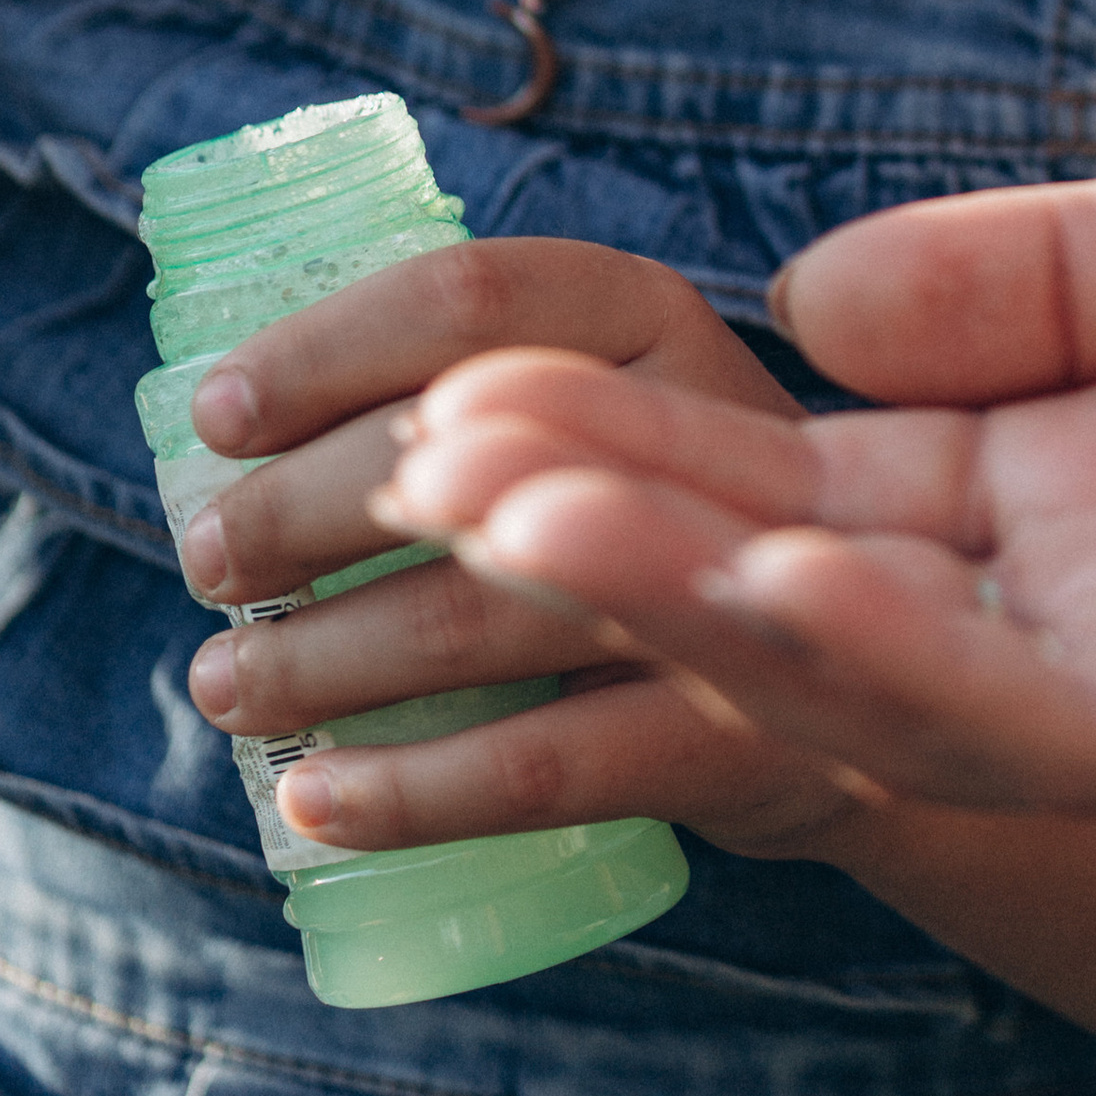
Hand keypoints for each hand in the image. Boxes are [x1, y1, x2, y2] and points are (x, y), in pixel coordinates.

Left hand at [177, 237, 880, 858]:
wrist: (888, 654)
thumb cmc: (666, 504)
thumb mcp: (607, 400)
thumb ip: (479, 386)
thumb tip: (233, 424)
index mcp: (653, 317)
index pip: (465, 295)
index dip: (321, 351)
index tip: (216, 416)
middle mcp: (705, 426)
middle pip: (457, 457)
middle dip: (295, 512)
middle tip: (208, 559)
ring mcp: (729, 585)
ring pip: (482, 614)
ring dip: (322, 657)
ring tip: (226, 679)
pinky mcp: (734, 737)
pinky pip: (538, 768)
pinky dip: (405, 791)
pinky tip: (309, 800)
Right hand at [378, 112, 1095, 819]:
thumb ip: (1042, 262)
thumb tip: (802, 289)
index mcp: (1090, 471)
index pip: (804, 469)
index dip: (626, 441)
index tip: (442, 386)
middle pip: (798, 588)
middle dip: (595, 547)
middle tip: (395, 478)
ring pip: (880, 672)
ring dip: (689, 601)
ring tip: (513, 511)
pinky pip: (1049, 722)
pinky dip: (887, 662)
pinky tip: (757, 583)